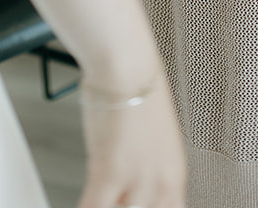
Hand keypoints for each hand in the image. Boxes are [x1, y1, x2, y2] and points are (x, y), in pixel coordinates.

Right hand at [78, 81, 185, 207]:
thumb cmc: (135, 89)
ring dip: (106, 205)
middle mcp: (162, 183)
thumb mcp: (154, 139)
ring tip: (97, 199)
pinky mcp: (110, 173)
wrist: (126, 64)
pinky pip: (93, 207)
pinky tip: (83, 203)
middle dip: (126, 206)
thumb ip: (146, 169)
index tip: (129, 203)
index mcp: (175, 174)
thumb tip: (127, 184)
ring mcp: (137, 181)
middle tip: (114, 199)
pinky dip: (85, 207)